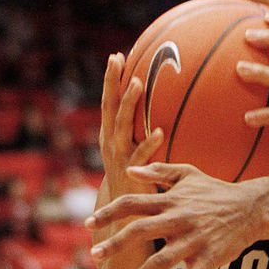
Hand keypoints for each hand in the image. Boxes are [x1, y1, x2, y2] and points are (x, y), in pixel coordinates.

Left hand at [87, 162, 262, 268]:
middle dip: (117, 243)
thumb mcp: (189, 174)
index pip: (134, 203)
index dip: (110, 212)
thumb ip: (159, 171)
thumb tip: (129, 169)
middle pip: (142, 230)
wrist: (252, 208)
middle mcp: (179, 219)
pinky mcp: (210, 257)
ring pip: (164, 259)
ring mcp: (194, 240)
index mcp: (171, 200)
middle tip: (95, 255)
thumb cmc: (216, 191)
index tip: (88, 223)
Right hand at [99, 53, 163, 202]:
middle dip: (111, 82)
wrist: (123, 212)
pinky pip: (142, 155)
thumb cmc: (132, 176)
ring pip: (122, 125)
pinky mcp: (133, 172)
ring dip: (129, 104)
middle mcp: (111, 141)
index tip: (116, 55)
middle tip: (116, 59)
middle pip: (109, 106)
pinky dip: (150, 143)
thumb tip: (157, 110)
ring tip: (138, 84)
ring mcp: (120, 156)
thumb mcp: (129, 151)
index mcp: (109, 134)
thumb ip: (138, 132)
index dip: (110, 80)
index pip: (108, 101)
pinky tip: (160, 131)